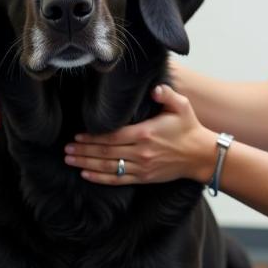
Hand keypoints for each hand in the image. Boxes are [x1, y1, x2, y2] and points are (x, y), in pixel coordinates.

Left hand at [64, 84, 216, 184]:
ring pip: (108, 167)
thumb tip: (154, 88)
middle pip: (105, 152)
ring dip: (86, 164)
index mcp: (145, 133)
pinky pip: (118, 179)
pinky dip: (100, 178)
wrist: (201, 155)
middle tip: (65, 150)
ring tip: (70, 160)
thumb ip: (166, 94)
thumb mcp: (181, 106)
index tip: (77, 136)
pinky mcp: (144, 177)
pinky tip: (86, 175)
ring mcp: (142, 167)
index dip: (92, 137)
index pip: (112, 136)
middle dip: (83, 151)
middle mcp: (141, 152)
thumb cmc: (190, 129)